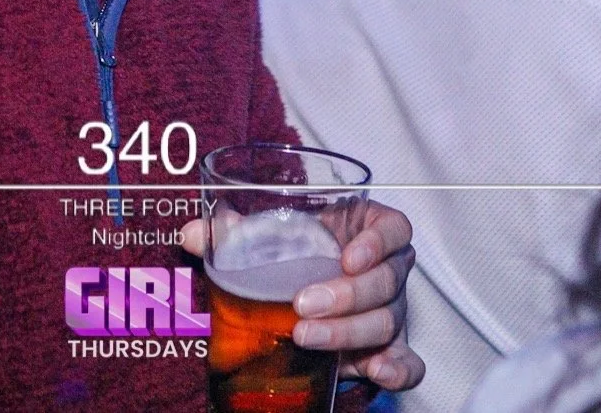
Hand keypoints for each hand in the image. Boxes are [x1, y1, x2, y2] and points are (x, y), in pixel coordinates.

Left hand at [181, 203, 424, 392]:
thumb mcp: (268, 242)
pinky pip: (409, 362)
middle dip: (346, 295)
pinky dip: (398, 368)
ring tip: (305, 336)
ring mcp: (391, 311)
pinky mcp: (390, 349)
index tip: (348, 256)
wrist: (306, 293)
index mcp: (366, 233)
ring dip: (348, 331)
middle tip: (302, 305)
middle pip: (387, 280)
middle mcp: (387, 271)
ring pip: (388, 320)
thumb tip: (191, 235)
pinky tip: (375, 372)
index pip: (393, 228)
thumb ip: (234, 234)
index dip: (378, 241)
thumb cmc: (295, 257)